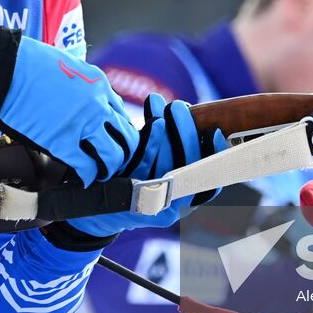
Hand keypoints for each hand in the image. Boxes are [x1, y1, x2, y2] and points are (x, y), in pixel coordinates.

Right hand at [0, 25, 138, 186]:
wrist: (4, 68)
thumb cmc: (27, 63)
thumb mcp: (67, 64)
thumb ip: (81, 83)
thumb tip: (83, 98)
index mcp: (98, 84)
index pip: (121, 114)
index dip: (118, 132)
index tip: (110, 140)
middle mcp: (97, 105)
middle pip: (126, 138)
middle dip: (122, 153)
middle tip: (111, 161)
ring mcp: (82, 124)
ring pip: (113, 156)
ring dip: (108, 168)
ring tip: (99, 173)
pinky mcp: (61, 142)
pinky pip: (86, 168)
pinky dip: (87, 177)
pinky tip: (81, 178)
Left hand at [67, 94, 227, 237]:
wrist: (96, 204)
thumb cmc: (134, 175)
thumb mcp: (159, 164)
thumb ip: (175, 147)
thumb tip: (191, 114)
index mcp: (185, 201)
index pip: (209, 185)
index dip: (215, 159)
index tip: (214, 131)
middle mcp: (171, 208)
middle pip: (188, 170)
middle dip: (186, 133)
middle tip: (179, 107)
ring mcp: (149, 204)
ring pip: (166, 165)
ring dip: (167, 129)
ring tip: (162, 104)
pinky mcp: (127, 196)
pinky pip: (142, 166)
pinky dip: (150, 142)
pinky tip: (152, 122)